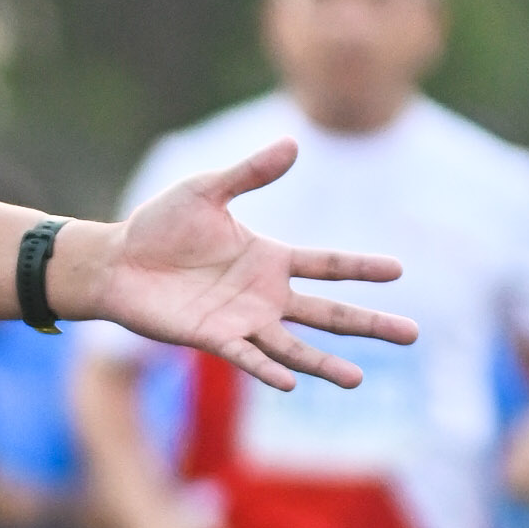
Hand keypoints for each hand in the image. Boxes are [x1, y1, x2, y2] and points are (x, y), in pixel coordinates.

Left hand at [80, 141, 411, 390]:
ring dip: (325, 363)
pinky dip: (269, 369)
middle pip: (327, 312)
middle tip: (412, 334)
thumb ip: (249, 173)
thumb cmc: (159, 226)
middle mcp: (264, 294)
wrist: (116, 261)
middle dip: (369, 323)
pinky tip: (292, 383)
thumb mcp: (207, 190)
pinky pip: (247, 357)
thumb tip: (293, 144)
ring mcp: (241, 320)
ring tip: (359, 379)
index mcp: (270, 258)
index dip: (362, 267)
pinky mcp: (212, 339)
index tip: (400, 270)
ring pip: (295, 346)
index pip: (328, 264)